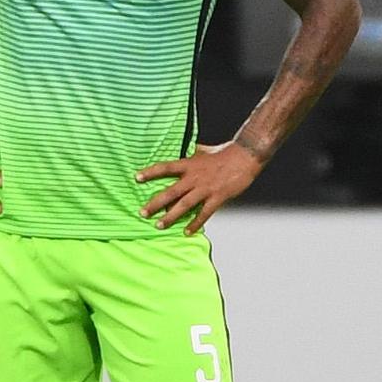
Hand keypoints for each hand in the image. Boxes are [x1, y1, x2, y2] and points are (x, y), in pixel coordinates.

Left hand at [138, 139, 263, 233]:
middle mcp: (194, 178)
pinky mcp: (217, 197)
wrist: (245, 156)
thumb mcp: (203, 150)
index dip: (151, 172)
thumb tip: (182, 150)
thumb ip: (190, 154)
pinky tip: (187, 231)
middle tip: (142, 213)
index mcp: (189, 164)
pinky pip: (204, 213)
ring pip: (184, 205)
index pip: (165, 168)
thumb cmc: (223, 152)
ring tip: (159, 225)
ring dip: (170, 216)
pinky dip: (195, 223)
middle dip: (155, 203)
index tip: (136, 178)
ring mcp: (205, 189)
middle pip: (170, 192)